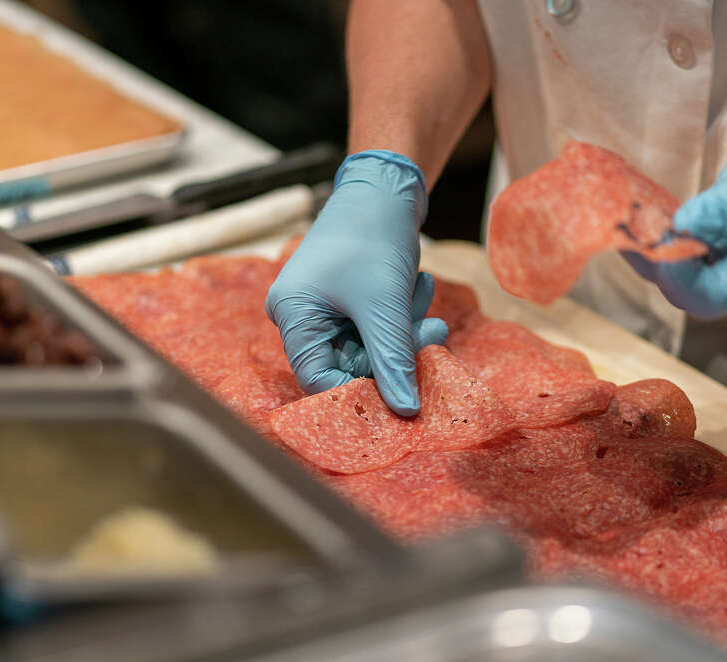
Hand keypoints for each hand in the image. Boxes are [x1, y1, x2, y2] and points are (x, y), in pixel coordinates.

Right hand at [266, 151, 448, 415]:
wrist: (386, 184)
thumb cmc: (373, 235)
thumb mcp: (385, 304)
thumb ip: (393, 359)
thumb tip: (405, 411)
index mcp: (293, 315)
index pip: (319, 380)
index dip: (361, 391)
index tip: (402, 397)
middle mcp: (301, 315)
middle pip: (350, 364)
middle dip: (395, 349)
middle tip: (433, 334)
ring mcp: (325, 308)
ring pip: (370, 346)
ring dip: (404, 328)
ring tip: (422, 290)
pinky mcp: (349, 300)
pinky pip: (377, 327)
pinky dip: (401, 314)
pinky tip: (418, 284)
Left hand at [624, 148, 726, 317]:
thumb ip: (725, 207)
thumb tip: (684, 223)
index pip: (702, 293)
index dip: (675, 270)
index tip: (658, 233)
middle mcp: (722, 291)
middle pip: (672, 287)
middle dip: (647, 253)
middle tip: (626, 215)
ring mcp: (702, 282)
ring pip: (657, 273)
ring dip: (637, 243)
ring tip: (622, 209)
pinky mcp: (688, 267)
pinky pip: (656, 258)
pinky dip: (641, 236)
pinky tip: (630, 211)